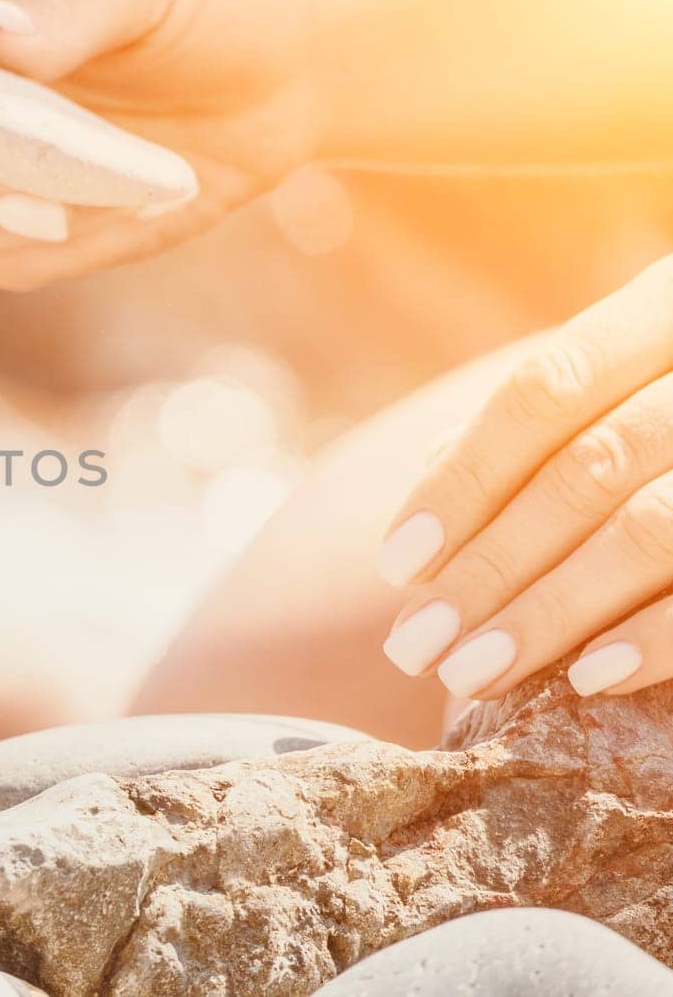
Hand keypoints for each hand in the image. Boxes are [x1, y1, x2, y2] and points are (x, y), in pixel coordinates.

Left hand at [378, 254, 672, 700]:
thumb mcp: (646, 362)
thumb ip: (560, 411)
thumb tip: (436, 469)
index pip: (547, 388)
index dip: (464, 477)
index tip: (394, 565)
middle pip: (589, 468)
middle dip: (488, 566)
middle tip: (413, 646)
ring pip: (653, 527)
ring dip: (551, 610)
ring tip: (470, 671)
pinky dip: (659, 634)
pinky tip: (589, 678)